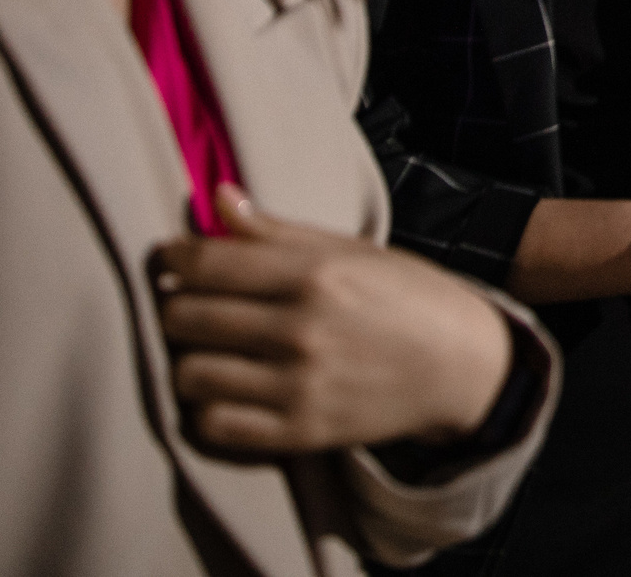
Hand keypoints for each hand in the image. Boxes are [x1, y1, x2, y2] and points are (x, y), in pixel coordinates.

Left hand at [155, 186, 511, 452]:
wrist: (460, 365)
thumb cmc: (406, 296)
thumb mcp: (351, 251)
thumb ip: (277, 231)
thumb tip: (216, 197)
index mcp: (315, 275)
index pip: (205, 264)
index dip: (172, 257)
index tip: (169, 258)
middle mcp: (302, 330)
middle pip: (184, 318)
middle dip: (176, 306)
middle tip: (190, 303)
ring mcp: (299, 386)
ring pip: (190, 374)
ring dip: (189, 359)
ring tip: (207, 349)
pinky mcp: (300, 432)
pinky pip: (214, 426)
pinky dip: (207, 409)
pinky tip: (225, 391)